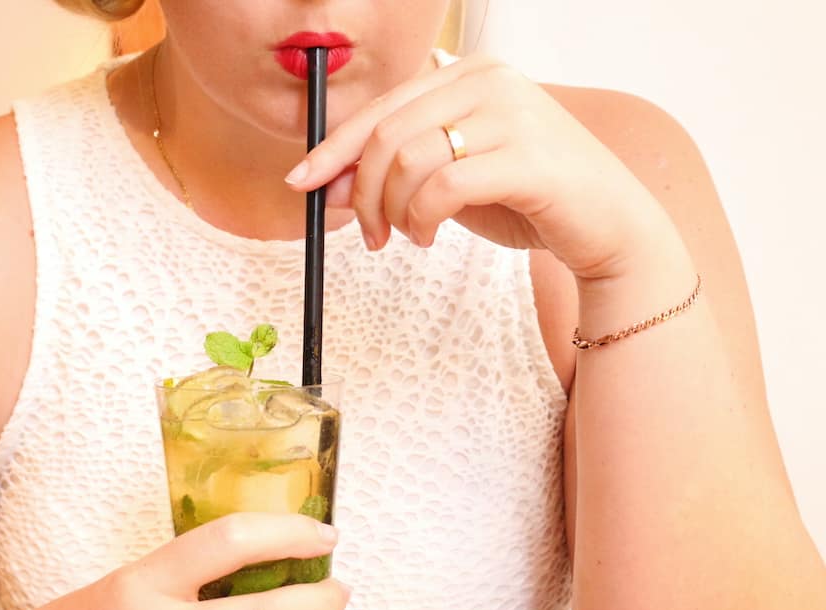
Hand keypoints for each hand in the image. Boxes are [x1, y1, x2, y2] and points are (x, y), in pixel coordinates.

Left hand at [286, 54, 679, 281]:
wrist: (606, 226)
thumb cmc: (526, 198)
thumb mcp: (450, 179)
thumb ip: (397, 174)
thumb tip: (329, 187)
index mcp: (469, 74)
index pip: (382, 107)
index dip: (334, 148)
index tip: (301, 184)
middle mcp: (490, 80)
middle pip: (388, 131)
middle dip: (361, 191)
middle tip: (366, 234)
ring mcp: (513, 113)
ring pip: (410, 158)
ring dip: (391, 210)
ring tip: (405, 237)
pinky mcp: (529, 157)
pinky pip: (443, 187)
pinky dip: (421, 219)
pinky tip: (427, 237)